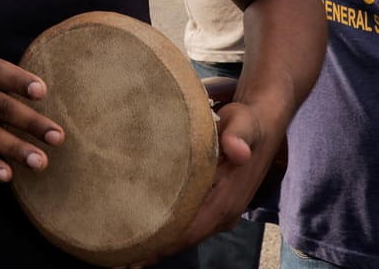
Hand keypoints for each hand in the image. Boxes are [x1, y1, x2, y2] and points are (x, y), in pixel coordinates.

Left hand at [138, 100, 279, 263]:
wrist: (261, 126)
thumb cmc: (247, 123)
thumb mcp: (243, 124)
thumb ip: (238, 136)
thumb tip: (238, 151)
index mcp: (227, 201)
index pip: (189, 230)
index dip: (161, 244)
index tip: (133, 254)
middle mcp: (223, 214)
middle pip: (183, 239)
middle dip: (152, 250)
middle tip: (117, 259)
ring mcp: (219, 213)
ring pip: (184, 235)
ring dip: (157, 243)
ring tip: (123, 252)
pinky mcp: (213, 207)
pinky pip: (187, 225)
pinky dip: (166, 232)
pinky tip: (144, 234)